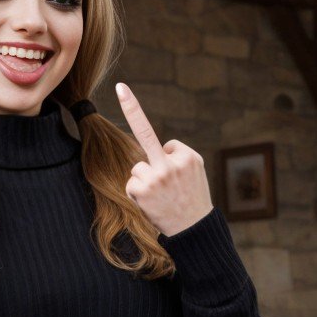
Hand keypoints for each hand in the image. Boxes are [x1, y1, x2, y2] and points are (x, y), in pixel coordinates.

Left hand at [116, 81, 212, 236]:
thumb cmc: (193, 199)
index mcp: (187, 157)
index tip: (124, 90)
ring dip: (144, 180)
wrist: (194, 229)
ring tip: (160, 197)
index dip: (156, 138)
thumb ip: (178, 156)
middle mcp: (172, 164)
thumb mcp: (196, 172)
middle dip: (133, 108)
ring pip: (138, 167)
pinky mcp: (142, 190)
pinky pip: (132, 183)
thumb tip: (157, 149)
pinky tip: (152, 203)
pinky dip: (137, 193)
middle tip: (121, 87)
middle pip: (145, 134)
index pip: (167, 145)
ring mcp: (156, 177)